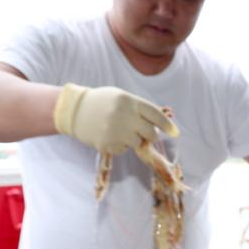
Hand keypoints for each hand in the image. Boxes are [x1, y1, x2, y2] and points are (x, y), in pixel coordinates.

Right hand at [53, 84, 177, 154]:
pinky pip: (124, 149)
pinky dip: (121, 145)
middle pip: (151, 133)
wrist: (75, 110)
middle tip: (145, 132)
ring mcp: (114, 131)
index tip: (174, 132)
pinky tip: (110, 135)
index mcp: (128, 101)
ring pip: (139, 143)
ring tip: (121, 130)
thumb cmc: (104, 102)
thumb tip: (169, 114)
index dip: (167, 125)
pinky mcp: (107, 144)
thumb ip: (143, 108)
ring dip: (135, 139)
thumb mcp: (122, 98)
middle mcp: (123, 116)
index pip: (155, 115)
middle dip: (151, 135)